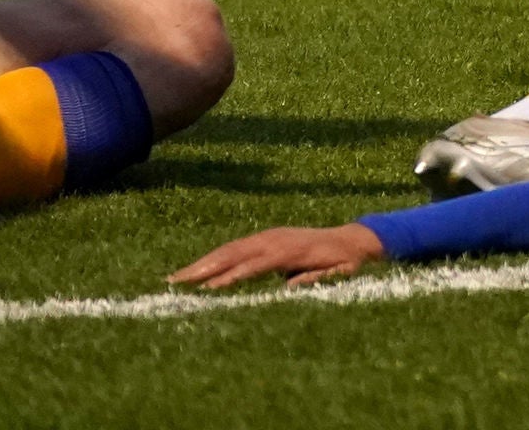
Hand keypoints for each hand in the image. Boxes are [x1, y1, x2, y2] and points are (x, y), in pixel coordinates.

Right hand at [168, 222, 385, 290]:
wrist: (352, 239)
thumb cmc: (345, 262)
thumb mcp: (338, 274)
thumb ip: (315, 279)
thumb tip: (288, 289)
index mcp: (290, 251)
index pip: (253, 266)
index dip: (230, 277)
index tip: (207, 290)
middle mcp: (275, 240)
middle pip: (233, 254)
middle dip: (204, 268)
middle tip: (176, 283)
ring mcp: (268, 236)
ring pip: (230, 249)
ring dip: (203, 262)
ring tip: (176, 278)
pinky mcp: (266, 237)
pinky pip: (236, 247)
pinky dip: (215, 256)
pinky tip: (198, 268)